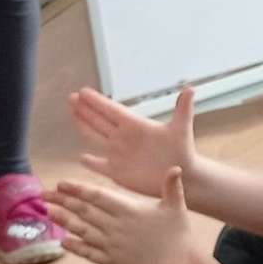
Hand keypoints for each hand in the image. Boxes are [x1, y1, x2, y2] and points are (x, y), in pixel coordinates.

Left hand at [51, 166, 194, 263]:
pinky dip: (75, 247)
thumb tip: (175, 166)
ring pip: (82, 230)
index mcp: (129, 210)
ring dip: (63, 221)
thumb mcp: (176, 207)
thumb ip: (172, 187)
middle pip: (84, 211)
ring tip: (48, 212)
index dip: (77, 189)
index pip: (97, 196)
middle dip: (62, 201)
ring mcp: (112, 245)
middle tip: (43, 193)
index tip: (61, 183)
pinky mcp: (111, 261)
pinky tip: (63, 241)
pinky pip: (88, 253)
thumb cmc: (178, 234)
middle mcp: (116, 227)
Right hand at [69, 85, 197, 195]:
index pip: (111, 110)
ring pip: (96, 138)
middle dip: (85, 109)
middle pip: (99, 120)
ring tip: (73, 114)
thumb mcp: (181, 128)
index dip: (97, 101)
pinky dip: (91, 163)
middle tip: (71, 97)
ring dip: (83, 126)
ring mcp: (119, 154)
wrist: (183, 175)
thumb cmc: (183, 151)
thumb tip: (191, 88)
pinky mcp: (118, 172)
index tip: (82, 91)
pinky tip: (82, 158)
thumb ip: (183, 109)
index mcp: (135, 125)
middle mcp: (124, 137)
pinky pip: (100, 166)